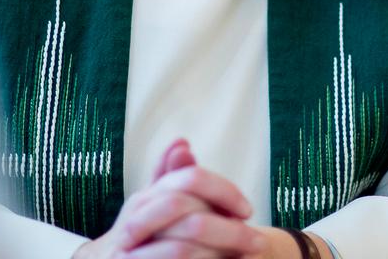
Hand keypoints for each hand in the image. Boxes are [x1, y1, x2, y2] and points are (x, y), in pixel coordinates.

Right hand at [73, 138, 265, 258]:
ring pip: (180, 249)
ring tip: (244, 257)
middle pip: (187, 213)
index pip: (189, 179)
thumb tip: (182, 141)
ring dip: (217, 253)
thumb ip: (171, 177)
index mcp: (145, 197)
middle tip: (258, 241)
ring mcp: (129, 250)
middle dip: (227, 229)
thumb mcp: (154, 204)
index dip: (223, 191)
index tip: (248, 210)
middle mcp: (134, 220)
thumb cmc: (142, 235)